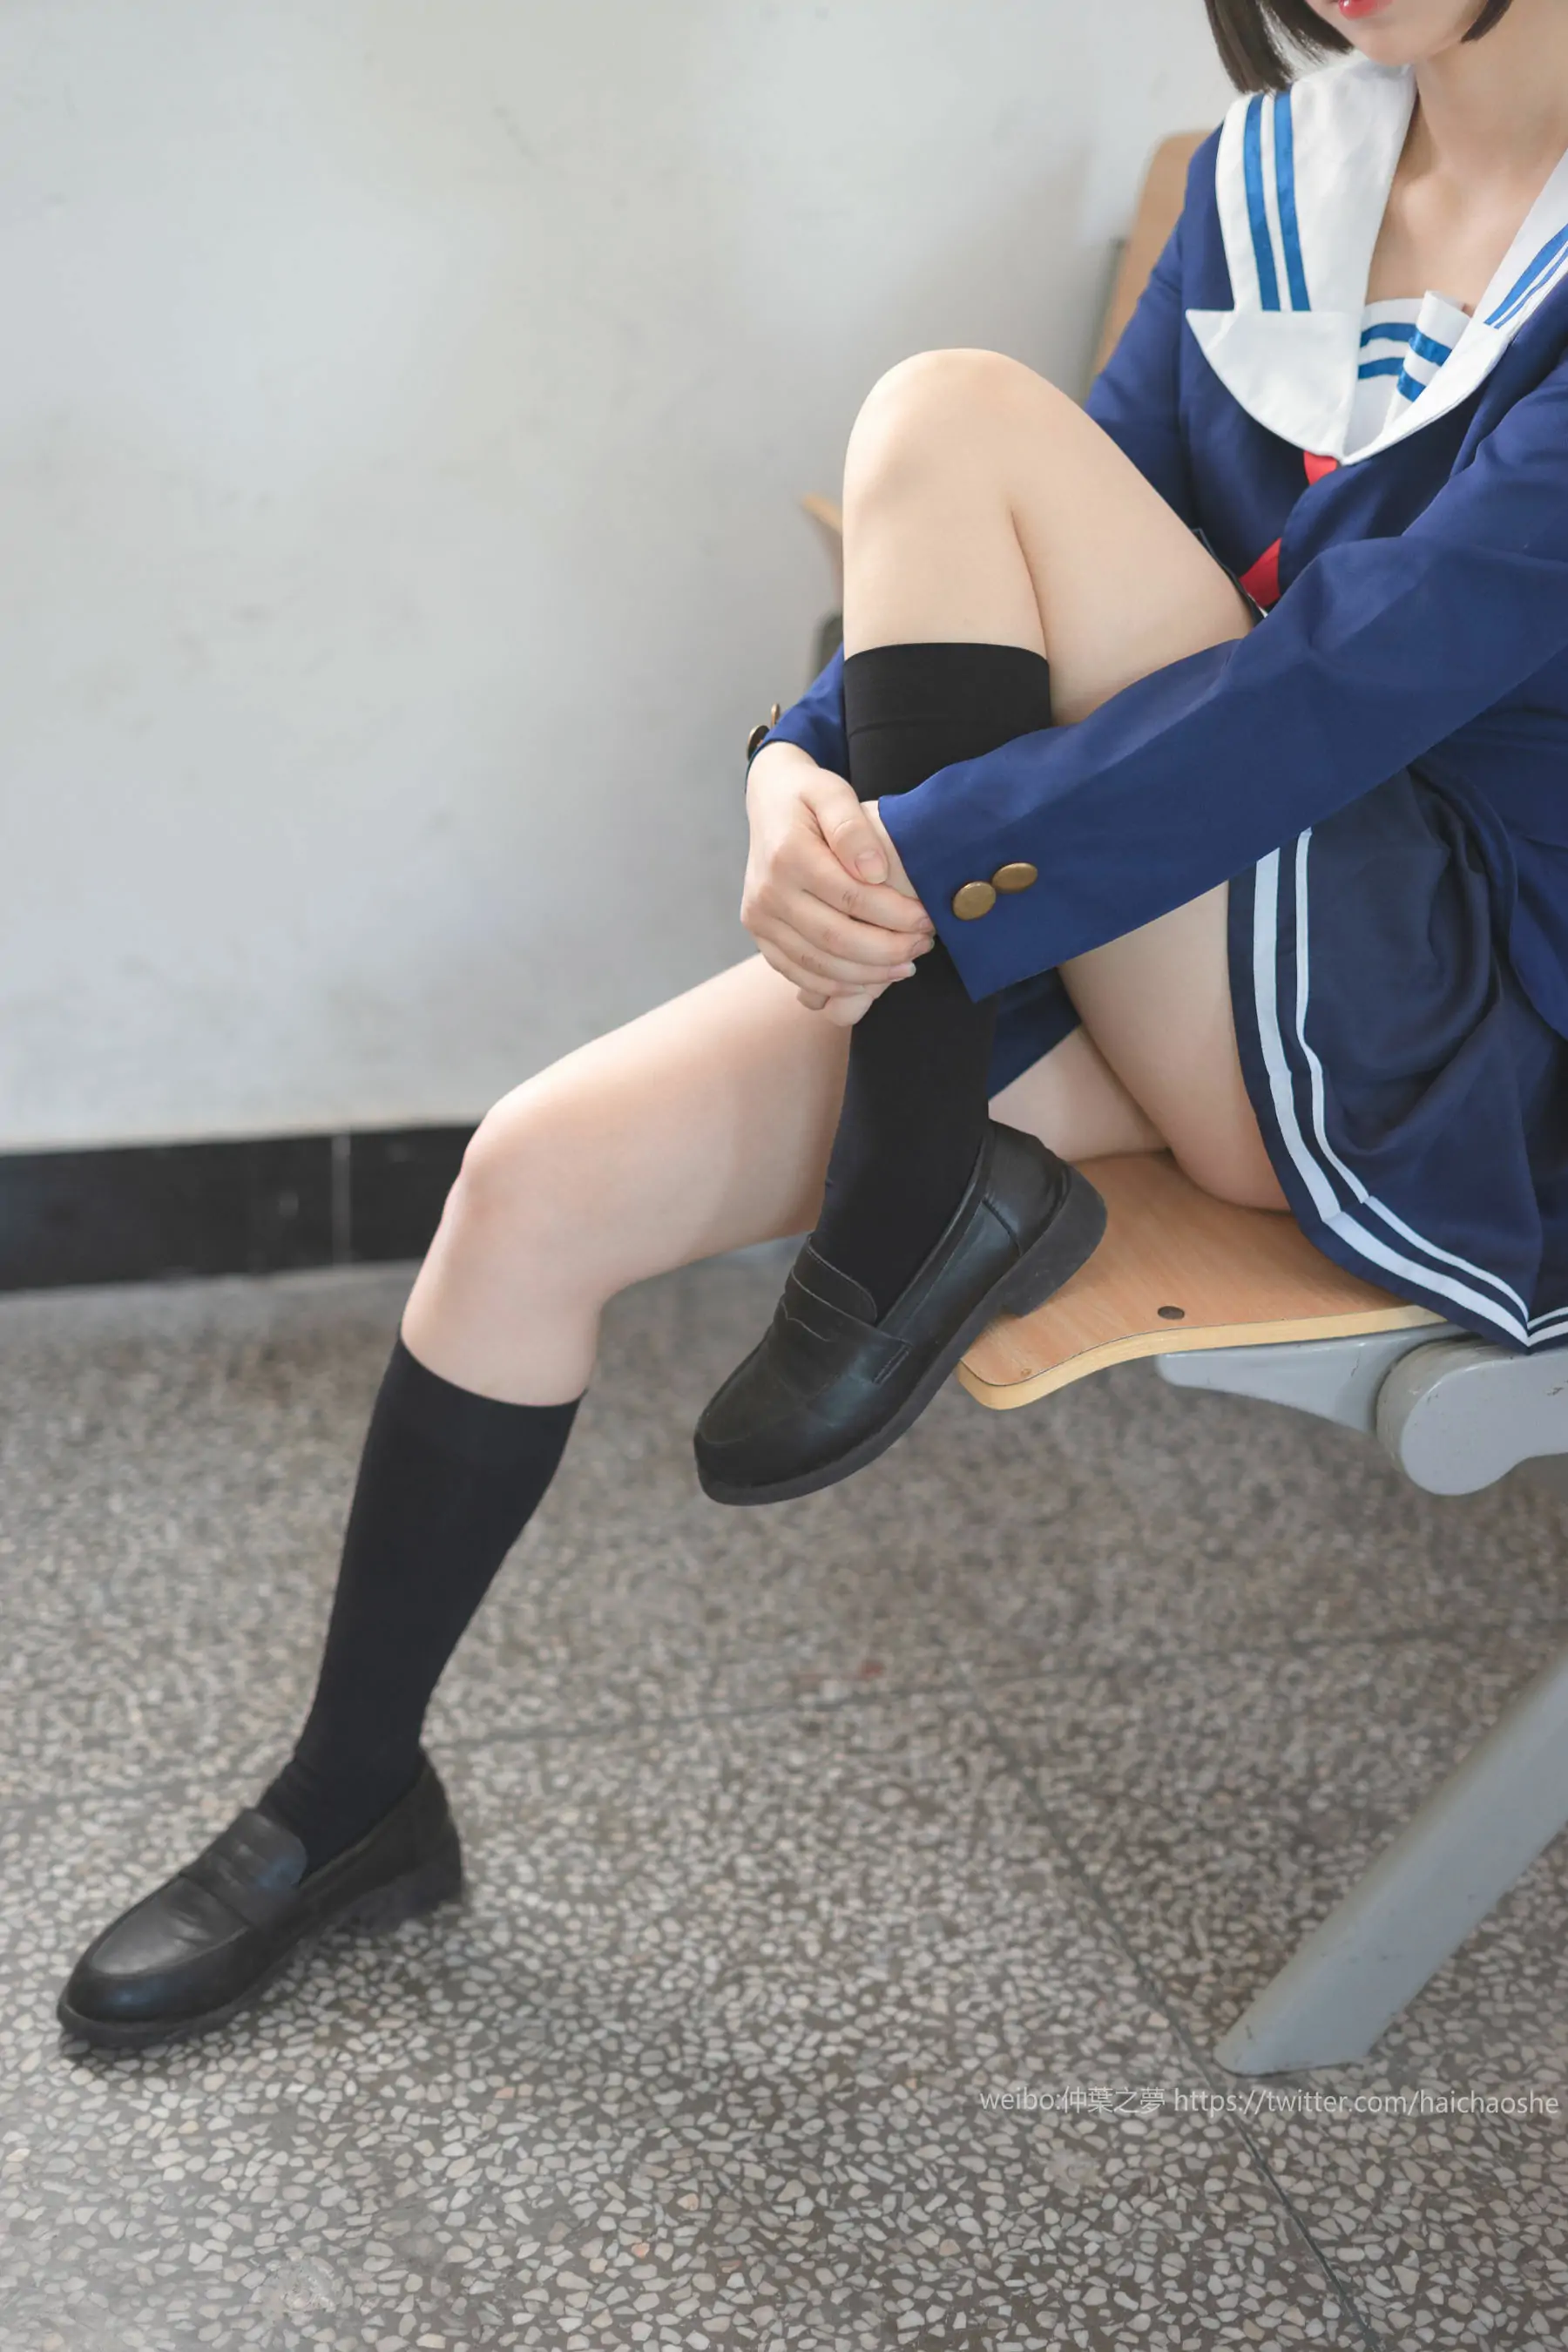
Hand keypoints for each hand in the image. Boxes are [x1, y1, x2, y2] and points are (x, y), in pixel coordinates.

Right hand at [742, 742, 933, 1023]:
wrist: (768, 802)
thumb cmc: (809, 795)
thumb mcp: (832, 791)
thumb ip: (852, 827)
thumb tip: (874, 871)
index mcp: (787, 855)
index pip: (850, 897)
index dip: (895, 915)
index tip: (928, 918)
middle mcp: (767, 892)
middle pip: (835, 939)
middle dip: (887, 950)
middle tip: (923, 945)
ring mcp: (759, 918)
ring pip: (819, 965)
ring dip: (868, 973)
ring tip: (905, 964)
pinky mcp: (759, 934)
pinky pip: (798, 973)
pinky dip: (837, 984)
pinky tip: (870, 978)